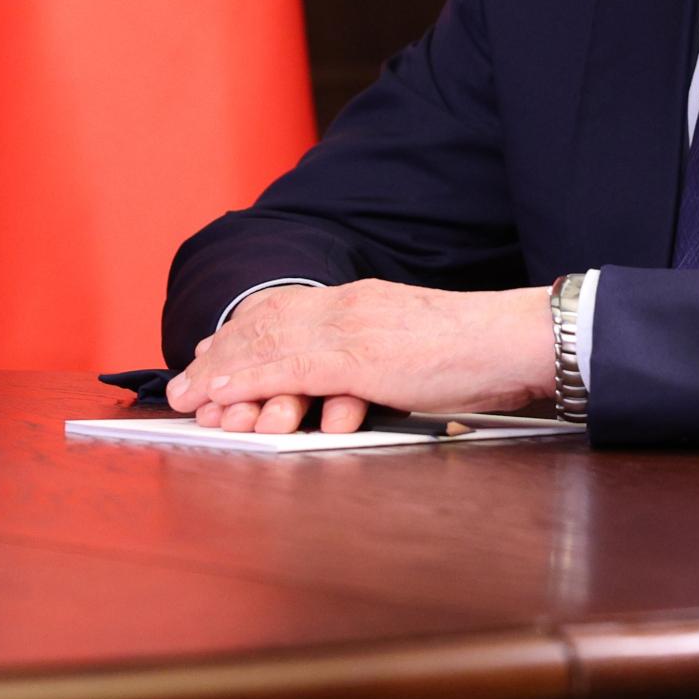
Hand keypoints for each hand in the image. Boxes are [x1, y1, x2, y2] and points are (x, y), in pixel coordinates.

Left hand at [167, 280, 554, 429]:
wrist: (514, 341)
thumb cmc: (478, 354)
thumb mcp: (416, 350)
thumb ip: (378, 359)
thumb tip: (350, 385)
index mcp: (363, 302)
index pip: (288, 310)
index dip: (245, 333)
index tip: (214, 353)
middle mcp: (349, 306)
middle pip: (267, 324)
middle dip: (221, 355)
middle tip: (184, 383)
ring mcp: (352, 328)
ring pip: (268, 344)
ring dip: (223, 373)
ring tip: (190, 397)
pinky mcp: (358, 356)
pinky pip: (288, 368)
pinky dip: (248, 380)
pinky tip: (222, 395)